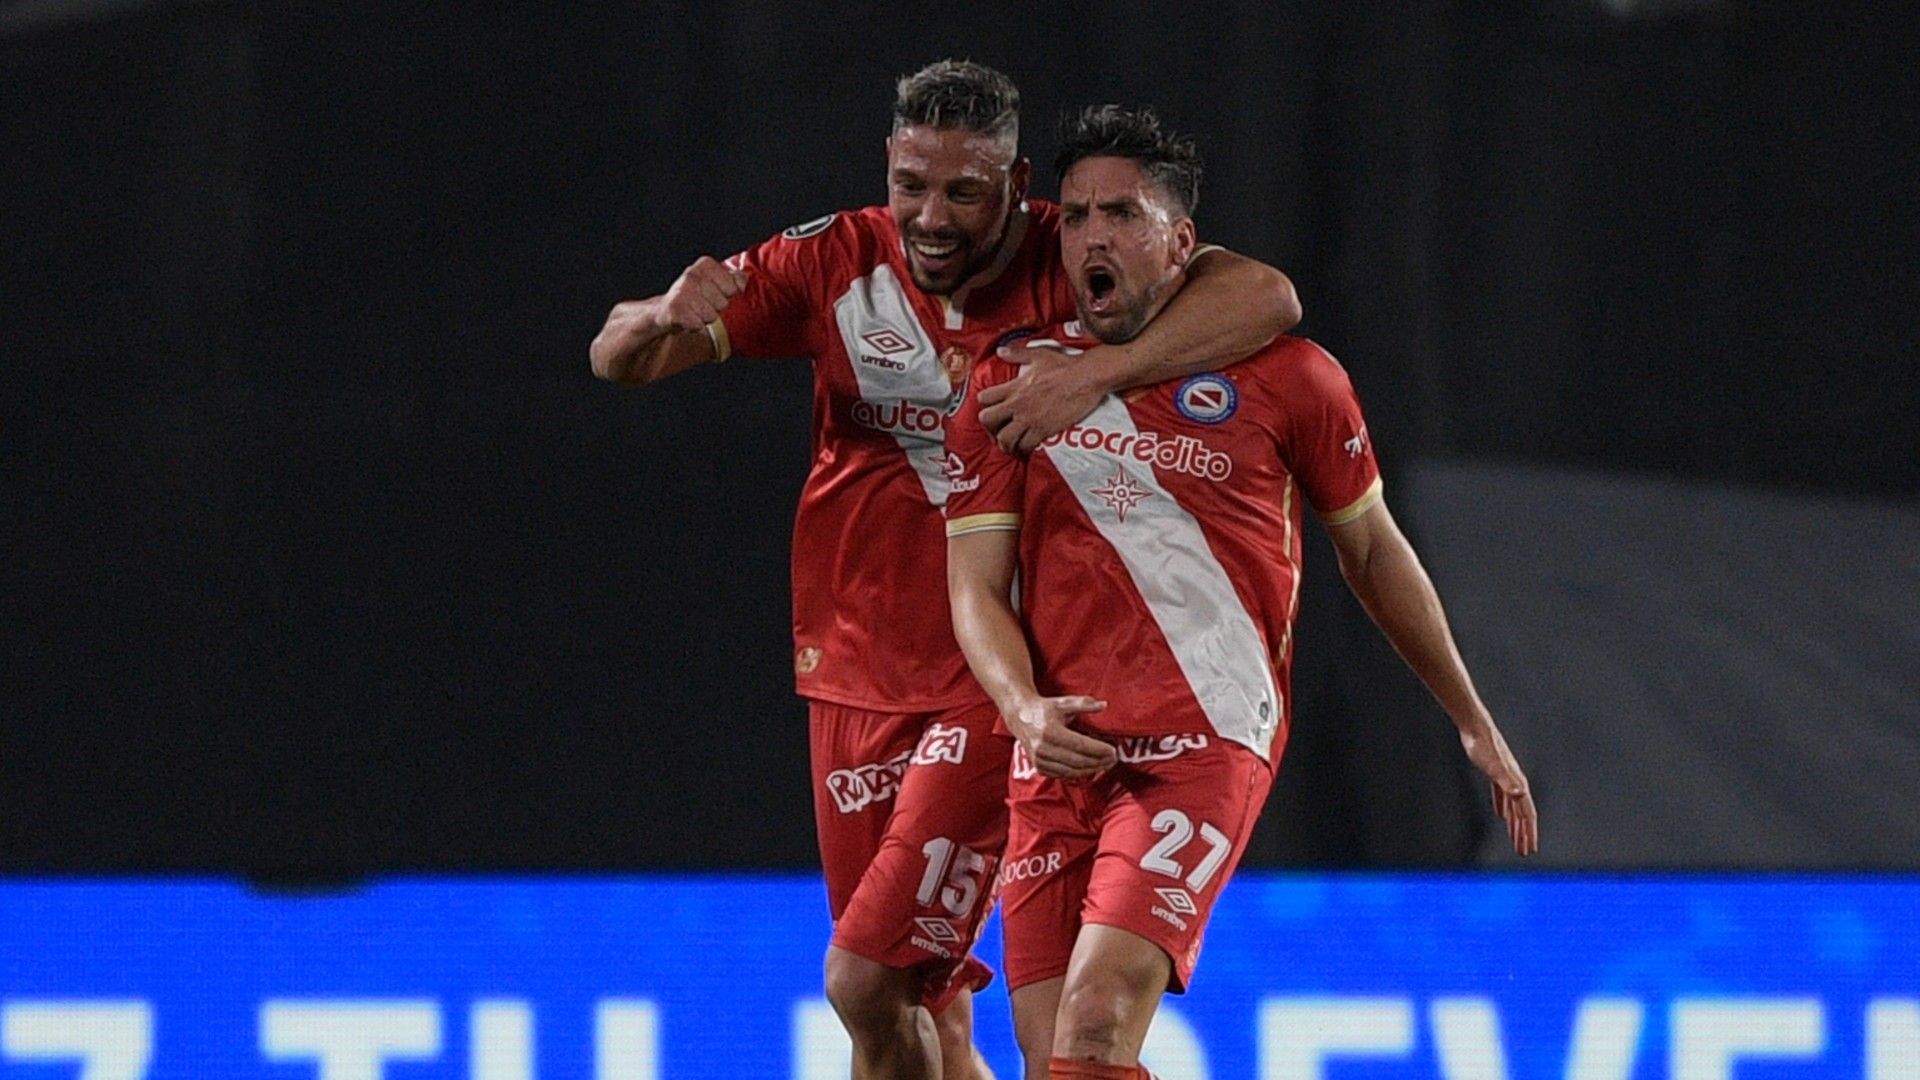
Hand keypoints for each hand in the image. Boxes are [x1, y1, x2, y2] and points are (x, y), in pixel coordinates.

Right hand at [655, 255, 746, 332]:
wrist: (667, 310)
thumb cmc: (697, 295)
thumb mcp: (716, 281)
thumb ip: (734, 278)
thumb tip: (745, 279)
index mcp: (705, 264)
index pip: (733, 288)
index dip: (727, 296)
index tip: (715, 294)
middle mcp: (692, 274)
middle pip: (723, 303)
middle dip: (716, 309)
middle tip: (703, 305)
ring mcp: (683, 290)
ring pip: (711, 316)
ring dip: (705, 319)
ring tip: (695, 312)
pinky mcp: (675, 309)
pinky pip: (698, 325)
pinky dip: (695, 327)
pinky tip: (687, 319)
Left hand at [977, 343, 1106, 453]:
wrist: (1086, 378)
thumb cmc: (1064, 365)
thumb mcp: (1037, 354)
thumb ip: (1016, 354)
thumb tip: (1001, 351)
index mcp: (1014, 387)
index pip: (984, 398)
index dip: (984, 404)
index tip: (992, 409)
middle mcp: (1018, 404)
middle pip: (987, 420)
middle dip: (989, 428)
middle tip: (997, 431)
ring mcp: (1030, 419)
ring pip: (1004, 439)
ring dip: (1005, 443)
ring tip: (1011, 444)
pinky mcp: (1044, 429)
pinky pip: (1026, 445)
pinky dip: (1024, 448)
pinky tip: (1028, 446)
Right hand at [1006, 695, 1115, 779]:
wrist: (1020, 717)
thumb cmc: (1045, 709)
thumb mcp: (1063, 702)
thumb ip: (1084, 703)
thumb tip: (1104, 705)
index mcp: (1050, 731)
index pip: (1080, 745)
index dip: (1098, 750)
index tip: (1113, 751)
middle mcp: (1043, 748)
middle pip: (1078, 761)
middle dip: (1098, 762)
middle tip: (1113, 759)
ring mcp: (1039, 760)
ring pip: (1071, 771)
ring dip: (1091, 770)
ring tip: (1105, 765)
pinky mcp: (1039, 767)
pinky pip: (1062, 775)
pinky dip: (1078, 773)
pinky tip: (1090, 768)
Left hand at [1458, 721, 1537, 855]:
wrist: (1475, 727)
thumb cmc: (1483, 746)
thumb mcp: (1494, 767)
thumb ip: (1506, 781)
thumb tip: (1520, 794)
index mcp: (1517, 784)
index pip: (1527, 814)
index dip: (1529, 833)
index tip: (1530, 849)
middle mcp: (1515, 782)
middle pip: (1522, 813)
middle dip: (1524, 834)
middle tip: (1524, 851)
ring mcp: (1505, 777)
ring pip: (1513, 806)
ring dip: (1515, 824)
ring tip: (1515, 839)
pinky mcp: (1494, 772)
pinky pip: (1503, 796)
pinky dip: (1504, 807)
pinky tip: (1501, 815)